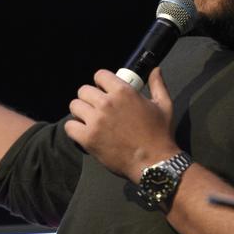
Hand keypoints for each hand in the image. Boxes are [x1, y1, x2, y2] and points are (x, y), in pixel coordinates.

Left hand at [64, 67, 178, 182]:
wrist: (154, 163)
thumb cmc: (160, 134)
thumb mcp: (164, 105)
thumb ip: (157, 85)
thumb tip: (155, 70)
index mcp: (123, 91)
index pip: (99, 75)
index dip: (100, 82)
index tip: (103, 91)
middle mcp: (106, 103)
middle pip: (83, 90)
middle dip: (89, 97)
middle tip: (96, 108)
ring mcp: (96, 121)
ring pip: (74, 106)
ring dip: (80, 112)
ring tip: (89, 119)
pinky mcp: (88, 138)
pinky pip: (69, 126)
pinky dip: (74, 129)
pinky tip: (83, 132)